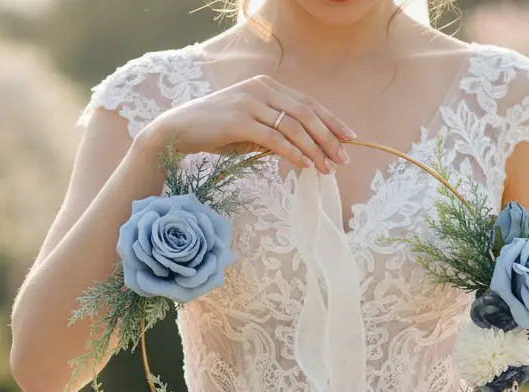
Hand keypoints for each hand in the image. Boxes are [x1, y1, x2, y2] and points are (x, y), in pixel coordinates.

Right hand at [147, 76, 354, 172]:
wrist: (179, 129)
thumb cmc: (216, 131)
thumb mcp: (250, 129)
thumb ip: (275, 133)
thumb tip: (303, 151)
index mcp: (267, 87)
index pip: (307, 103)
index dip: (331, 120)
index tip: (349, 138)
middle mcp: (262, 90)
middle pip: (306, 114)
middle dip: (329, 137)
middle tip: (343, 158)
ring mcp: (250, 103)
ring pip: (293, 127)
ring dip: (314, 149)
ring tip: (327, 168)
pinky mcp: (240, 120)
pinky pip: (274, 138)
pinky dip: (292, 152)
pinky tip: (304, 165)